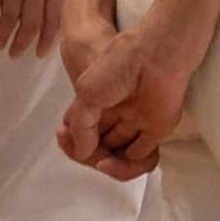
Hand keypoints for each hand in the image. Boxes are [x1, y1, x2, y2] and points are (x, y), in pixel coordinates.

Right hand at [61, 10, 196, 179]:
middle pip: (101, 145)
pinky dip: (131, 163)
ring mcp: (136, 122)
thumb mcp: (85, 92)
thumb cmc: (119, 65)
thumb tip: (82, 152)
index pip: (83, 129)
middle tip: (85, 154)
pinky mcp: (156, 129)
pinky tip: (121, 159)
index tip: (63, 137)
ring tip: (102, 162)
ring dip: (110, 163)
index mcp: (100, 101)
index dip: (72, 139)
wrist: (155, 57)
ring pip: (120, 154)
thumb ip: (80, 125)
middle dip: (89, 154)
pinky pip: (143, 155)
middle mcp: (116, 113)